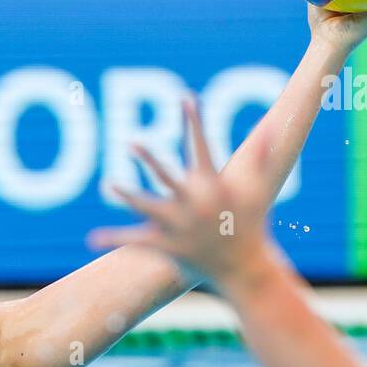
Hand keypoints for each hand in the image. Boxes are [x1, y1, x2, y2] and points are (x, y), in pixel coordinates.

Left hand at [87, 97, 281, 287]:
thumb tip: (276, 127)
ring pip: (146, 207)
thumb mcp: (260, 190)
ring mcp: (179, 226)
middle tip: (132, 141)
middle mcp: (195, 203)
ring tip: (109, 184)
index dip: (195, 120)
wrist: (244, 268)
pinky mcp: (166, 246)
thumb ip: (263, 157)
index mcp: (214, 186)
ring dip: (126, 197)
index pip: (203, 146)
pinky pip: (134, 240)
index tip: (186, 97)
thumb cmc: (251, 224)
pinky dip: (113, 239)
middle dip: (150, 160)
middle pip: (167, 177)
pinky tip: (90, 238)